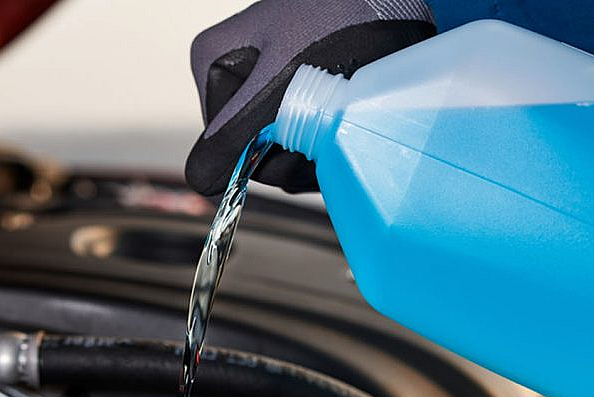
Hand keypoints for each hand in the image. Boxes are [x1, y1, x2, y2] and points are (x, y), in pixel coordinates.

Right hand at [185, 0, 434, 195]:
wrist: (394, 0)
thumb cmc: (342, 21)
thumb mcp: (281, 85)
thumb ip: (234, 136)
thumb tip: (199, 182)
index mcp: (213, 60)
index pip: (218, 141)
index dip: (256, 153)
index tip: (293, 141)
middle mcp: (236, 73)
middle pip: (247, 148)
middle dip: (287, 155)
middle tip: (324, 135)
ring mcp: (268, 84)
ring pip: (275, 149)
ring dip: (309, 156)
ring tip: (339, 129)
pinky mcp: (298, 93)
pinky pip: (298, 138)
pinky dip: (322, 147)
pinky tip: (343, 130)